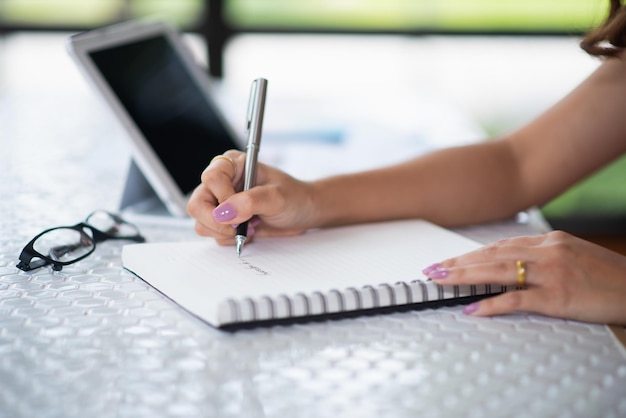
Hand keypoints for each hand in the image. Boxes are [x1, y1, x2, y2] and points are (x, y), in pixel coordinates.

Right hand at [187, 150, 317, 244]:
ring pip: (201, 223)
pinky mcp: (223, 221)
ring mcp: (220, 203)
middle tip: (240, 227)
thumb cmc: (295, 197)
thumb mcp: (278, 197)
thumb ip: (251, 201)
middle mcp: (222, 183)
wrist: (303, 213)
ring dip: (225, 232)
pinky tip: (249, 231)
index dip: (223, 198)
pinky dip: (230, 238)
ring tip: (250, 227)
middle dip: (217, 222)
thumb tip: (224, 212)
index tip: (241, 211)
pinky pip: (213, 235)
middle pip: (197, 204)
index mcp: (233, 165)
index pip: (211, 178)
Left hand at [423, 231, 625, 324]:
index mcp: (549, 240)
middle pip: (492, 255)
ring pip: (498, 271)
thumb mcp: (572, 254)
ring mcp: (552, 273)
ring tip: (441, 281)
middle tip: (432, 270)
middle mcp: (547, 251)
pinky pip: (517, 299)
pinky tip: (472, 308)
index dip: (470, 255)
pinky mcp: (558, 296)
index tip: (448, 262)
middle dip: (458, 263)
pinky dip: (492, 303)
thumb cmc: (606, 275)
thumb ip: (541, 255)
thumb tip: (508, 262)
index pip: (499, 246)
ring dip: (465, 276)